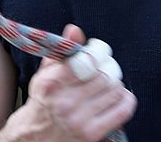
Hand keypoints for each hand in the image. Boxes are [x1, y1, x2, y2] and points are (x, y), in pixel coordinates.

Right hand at [6, 24, 136, 141]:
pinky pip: (122, 110)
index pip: (88, 60)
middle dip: (109, 68)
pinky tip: (117, 97)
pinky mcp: (92, 135)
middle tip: (105, 68)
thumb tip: (75, 30)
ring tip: (109, 84)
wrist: (35, 138)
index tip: (99, 52)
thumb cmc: (43, 100)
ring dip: (116, 83)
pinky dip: (125, 99)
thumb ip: (62, 49)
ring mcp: (79, 121)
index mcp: (53, 83)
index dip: (99, 52)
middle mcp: (65, 103)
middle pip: (105, 75)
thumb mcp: (46, 72)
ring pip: (116, 90)